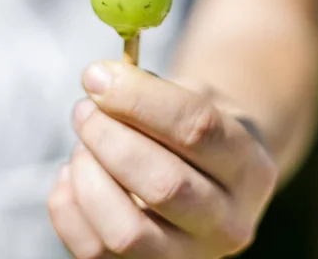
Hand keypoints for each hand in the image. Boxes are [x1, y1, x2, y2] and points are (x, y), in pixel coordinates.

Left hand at [48, 62, 276, 257]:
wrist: (212, 176)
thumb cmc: (197, 127)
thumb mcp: (196, 95)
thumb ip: (153, 88)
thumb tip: (99, 80)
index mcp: (249, 165)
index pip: (196, 129)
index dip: (138, 98)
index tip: (97, 76)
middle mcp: (229, 222)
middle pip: (163, 185)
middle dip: (108, 138)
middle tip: (84, 109)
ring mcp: (190, 257)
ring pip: (126, 233)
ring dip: (88, 177)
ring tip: (83, 145)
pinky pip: (92, 253)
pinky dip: (68, 209)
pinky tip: (74, 174)